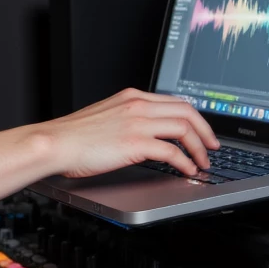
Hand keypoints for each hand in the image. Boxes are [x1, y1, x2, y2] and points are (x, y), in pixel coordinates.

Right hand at [40, 88, 219, 179]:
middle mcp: (138, 105)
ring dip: (199, 148)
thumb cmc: (73, 136)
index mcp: (131, 97)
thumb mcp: (106, 117)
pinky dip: (186, 162)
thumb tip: (147, 134)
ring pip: (185, 128)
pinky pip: (173, 151)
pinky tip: (187, 170)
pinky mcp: (135, 142)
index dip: (195, 118)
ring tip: (203, 162)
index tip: (202, 132)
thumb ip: (128, 119)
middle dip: (206, 131)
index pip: (175, 101)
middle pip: (187, 111)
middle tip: (213, 147)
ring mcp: (137, 122)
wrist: (55, 143)